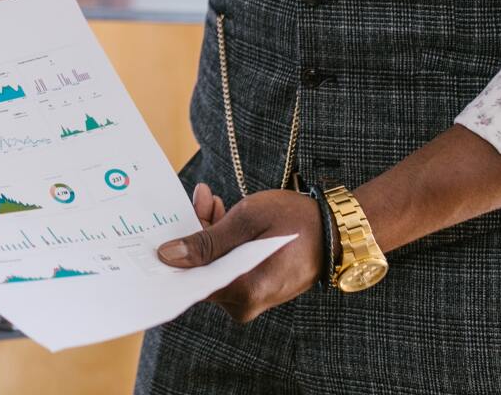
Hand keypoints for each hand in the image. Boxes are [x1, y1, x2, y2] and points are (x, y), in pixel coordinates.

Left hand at [156, 185, 323, 323]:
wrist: (337, 232)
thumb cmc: (295, 222)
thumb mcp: (246, 221)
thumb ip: (206, 241)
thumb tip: (168, 256)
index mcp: (240, 291)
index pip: (188, 279)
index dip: (174, 250)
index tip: (163, 225)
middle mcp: (244, 304)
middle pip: (200, 269)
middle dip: (195, 231)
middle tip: (202, 196)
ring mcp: (251, 300)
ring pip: (213, 266)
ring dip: (209, 232)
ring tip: (214, 200)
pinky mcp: (256, 291)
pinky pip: (228, 268)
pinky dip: (223, 243)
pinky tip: (225, 215)